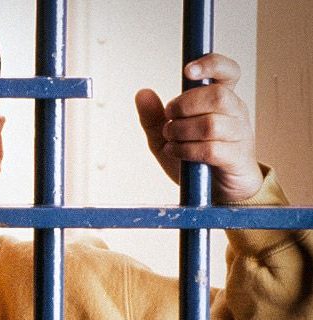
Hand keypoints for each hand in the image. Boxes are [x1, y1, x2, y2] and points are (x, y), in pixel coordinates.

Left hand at [134, 53, 263, 202]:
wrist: (217, 192)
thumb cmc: (195, 159)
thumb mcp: (167, 137)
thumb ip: (154, 117)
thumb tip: (142, 92)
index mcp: (221, 100)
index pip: (228, 71)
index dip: (211, 64)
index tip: (187, 71)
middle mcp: (235, 112)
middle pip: (217, 96)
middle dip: (184, 105)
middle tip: (169, 118)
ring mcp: (239, 134)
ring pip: (211, 124)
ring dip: (182, 131)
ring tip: (171, 138)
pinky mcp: (237, 157)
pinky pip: (211, 150)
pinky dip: (186, 151)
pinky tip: (176, 152)